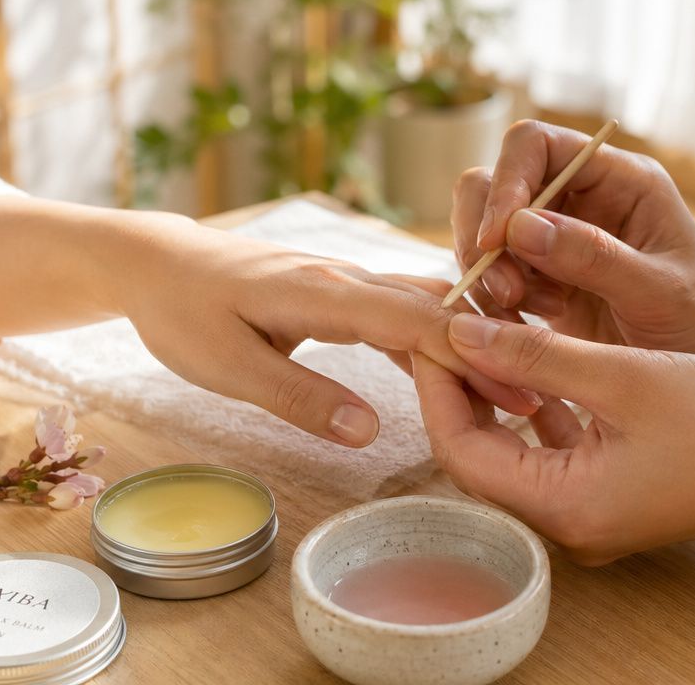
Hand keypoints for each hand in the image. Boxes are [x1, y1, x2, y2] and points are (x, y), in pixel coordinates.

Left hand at [119, 218, 539, 446]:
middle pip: (433, 311)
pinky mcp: (339, 293)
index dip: (468, 356)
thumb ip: (299, 396)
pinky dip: (433, 341)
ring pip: (423, 308)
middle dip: (486, 352)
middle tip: (537, 400)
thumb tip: (368, 431)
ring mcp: (345, 281)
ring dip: (466, 345)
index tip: (515, 392)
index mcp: (324, 292)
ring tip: (512, 390)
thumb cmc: (185, 314)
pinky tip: (457, 370)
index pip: (414, 320)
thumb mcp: (229, 367)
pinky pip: (398, 313)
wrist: (158, 264)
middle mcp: (346, 278)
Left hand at [413, 313, 694, 563]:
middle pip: (478, 450)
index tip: (428, 327)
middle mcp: (565, 523)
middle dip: (459, 385)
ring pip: (510, 448)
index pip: (460, 448)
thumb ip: (534, 356)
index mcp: (563, 507)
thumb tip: (458, 331)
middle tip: (447, 322)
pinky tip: (526, 358)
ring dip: (493, 391)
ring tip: (478, 330)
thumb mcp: (622, 375)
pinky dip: (531, 406)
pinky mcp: (605, 495)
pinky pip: (547, 451)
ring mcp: (585, 513)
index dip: (436, 385)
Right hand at [452, 120, 694, 364]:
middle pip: (492, 182)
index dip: (506, 181)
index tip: (496, 238)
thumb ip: (593, 257)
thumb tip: (519, 226)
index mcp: (618, 178)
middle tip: (503, 290)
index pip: (536, 145)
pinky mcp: (537, 275)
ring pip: (481, 228)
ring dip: (487, 271)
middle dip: (484, 235)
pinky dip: (493, 299)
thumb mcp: (660, 291)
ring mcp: (553, 236)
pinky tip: (528, 324)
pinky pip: (489, 272)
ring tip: (523, 310)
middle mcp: (578, 196)